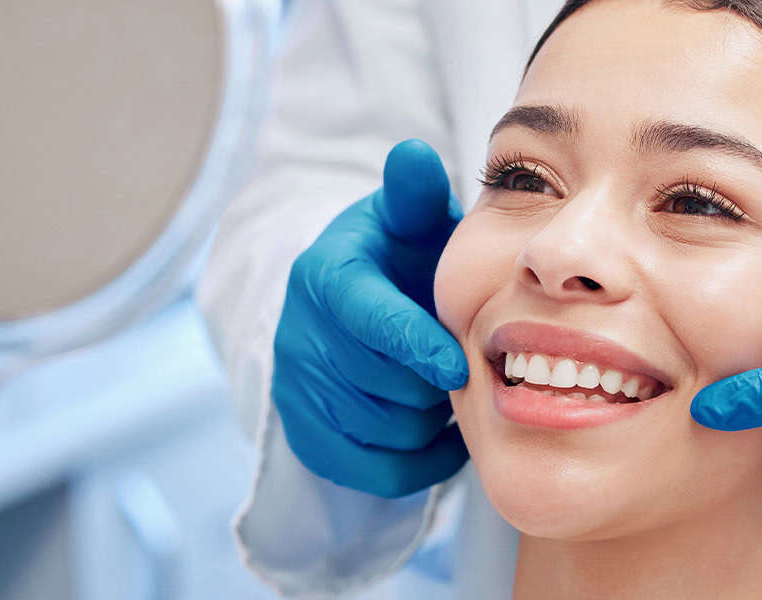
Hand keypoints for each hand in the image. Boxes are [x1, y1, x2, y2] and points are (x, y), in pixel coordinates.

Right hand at [274, 139, 470, 497]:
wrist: (353, 304)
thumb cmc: (400, 256)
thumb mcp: (408, 219)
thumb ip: (414, 193)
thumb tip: (414, 154)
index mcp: (324, 275)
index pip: (368, 320)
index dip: (415, 346)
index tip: (456, 364)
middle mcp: (298, 333)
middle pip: (382, 384)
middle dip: (432, 382)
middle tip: (466, 367)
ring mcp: (296, 387)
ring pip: (383, 430)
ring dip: (429, 419)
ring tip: (447, 390)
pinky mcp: (304, 434)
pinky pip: (373, 470)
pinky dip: (418, 460)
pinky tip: (438, 430)